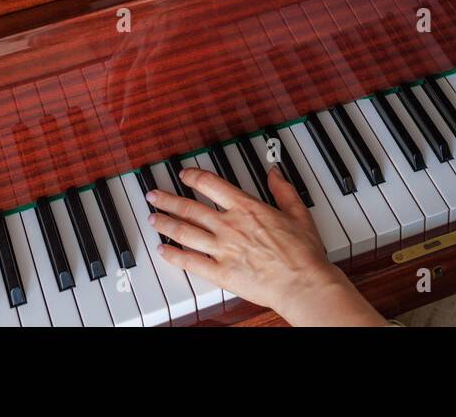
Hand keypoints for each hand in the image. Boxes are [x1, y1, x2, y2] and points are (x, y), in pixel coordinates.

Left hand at [147, 166, 386, 325]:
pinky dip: (173, 255)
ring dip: (165, 223)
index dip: (193, 177)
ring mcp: (222, 249)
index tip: (184, 175)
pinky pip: (190, 262)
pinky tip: (163, 251)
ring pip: (184, 232)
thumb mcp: (297, 212)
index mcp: (246, 208)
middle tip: (154, 195)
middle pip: (190, 208)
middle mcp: (229, 226)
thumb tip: (274, 172)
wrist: (302, 283)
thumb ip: (283, 190)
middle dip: (168, 199)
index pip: (211, 185)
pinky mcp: (219, 273)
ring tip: (153, 218)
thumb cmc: (302, 253)